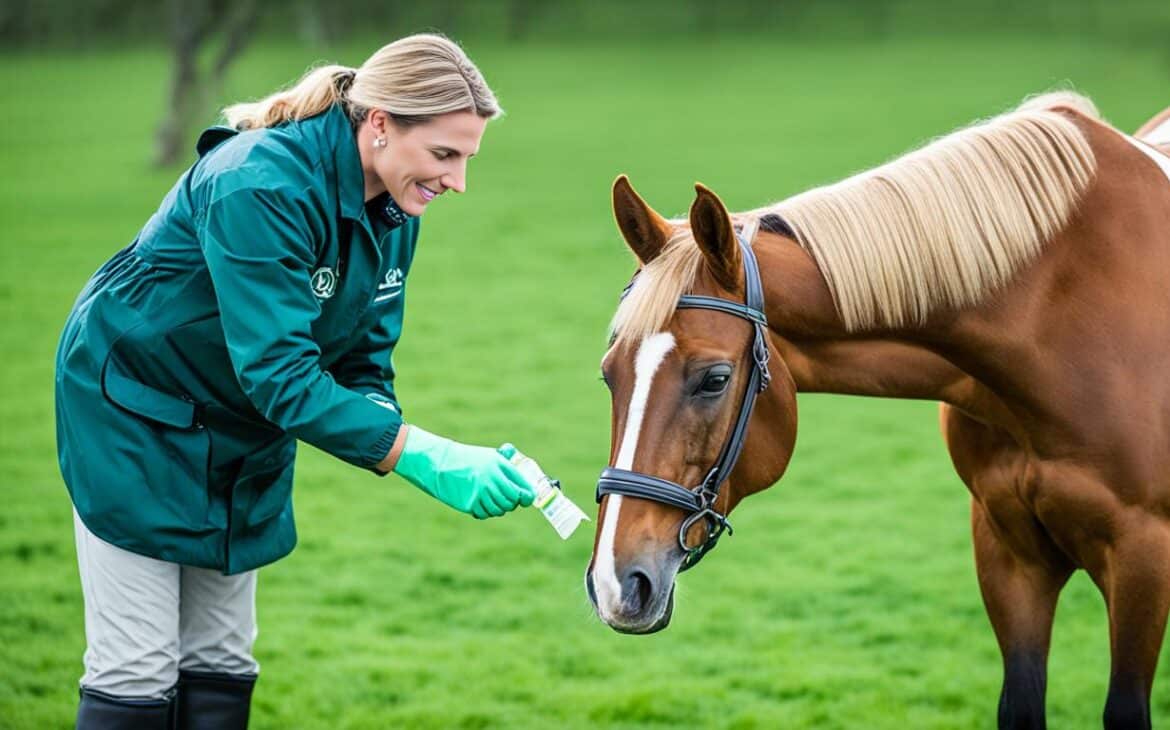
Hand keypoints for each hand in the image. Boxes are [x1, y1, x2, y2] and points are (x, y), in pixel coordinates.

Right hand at [392, 425, 535, 518]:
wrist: (439, 464)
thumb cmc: (466, 459)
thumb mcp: (488, 455)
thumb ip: (506, 463)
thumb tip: (523, 475)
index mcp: (499, 465)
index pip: (521, 485)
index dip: (528, 495)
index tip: (528, 499)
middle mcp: (492, 478)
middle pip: (513, 500)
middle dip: (512, 503)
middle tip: (507, 500)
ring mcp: (482, 492)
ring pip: (500, 509)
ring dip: (499, 508)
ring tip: (491, 501)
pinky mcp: (471, 503)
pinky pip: (486, 514)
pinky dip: (485, 512)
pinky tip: (479, 504)